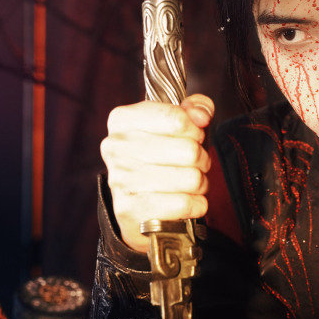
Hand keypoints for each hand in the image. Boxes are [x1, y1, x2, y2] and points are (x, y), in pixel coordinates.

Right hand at [101, 94, 213, 252]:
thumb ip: (194, 108)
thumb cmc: (158, 159)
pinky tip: (187, 201)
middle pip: (189, 150)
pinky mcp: (131, 210)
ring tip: (189, 183)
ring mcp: (121, 179)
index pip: (177, 119)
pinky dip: (196, 205)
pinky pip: (185, 204)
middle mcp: (116, 147)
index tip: (193, 136)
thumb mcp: (174, 126)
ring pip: (192, 179)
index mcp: (123, 120)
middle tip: (194, 164)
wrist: (134, 204)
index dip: (196, 131)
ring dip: (200, 183)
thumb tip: (201, 115)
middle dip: (201, 159)